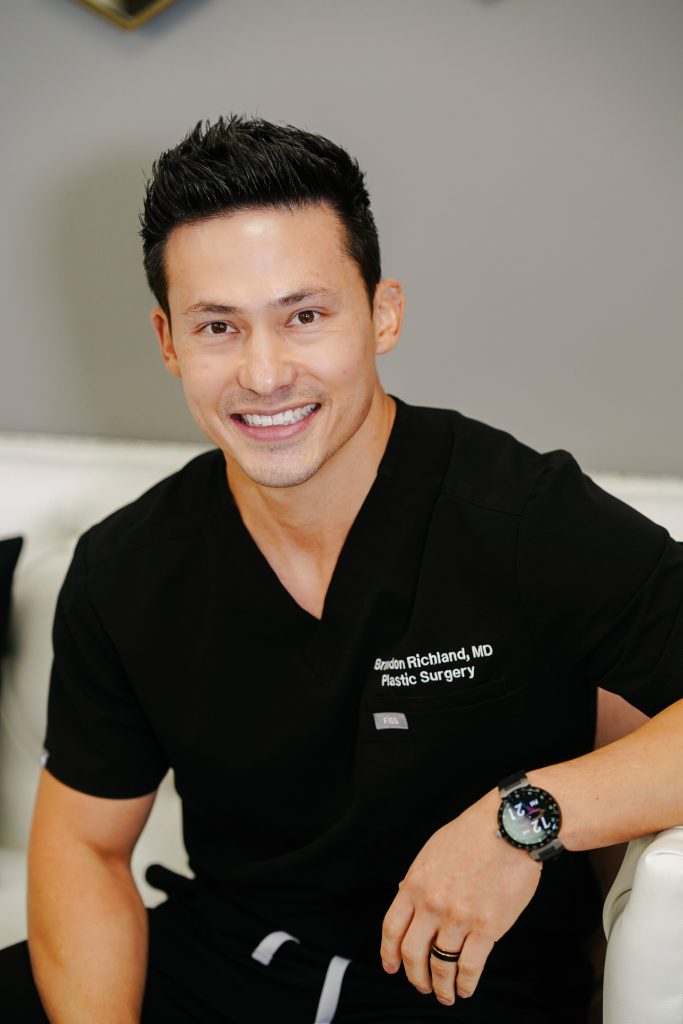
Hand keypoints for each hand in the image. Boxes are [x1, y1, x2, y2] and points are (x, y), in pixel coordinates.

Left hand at [379, 789, 541, 1005]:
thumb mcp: (433, 851)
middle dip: (415, 976)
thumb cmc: (473, 834)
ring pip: (441, 965)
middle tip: (422, 985)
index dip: (389, 952)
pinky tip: (466, 988)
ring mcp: (458, 917)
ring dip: (441, 986)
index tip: (391, 966)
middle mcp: (432, 904)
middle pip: (412, 953)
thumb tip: (407, 895)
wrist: (508, 827)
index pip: (392, 927)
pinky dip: (466, 983)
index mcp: (415, 883)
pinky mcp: (487, 927)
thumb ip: (420, 878)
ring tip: (446, 994)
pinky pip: (470, 966)